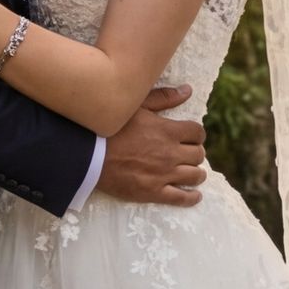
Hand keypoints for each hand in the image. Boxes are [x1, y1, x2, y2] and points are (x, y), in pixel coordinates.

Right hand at [94, 86, 204, 206]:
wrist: (90, 156)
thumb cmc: (111, 127)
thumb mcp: (137, 106)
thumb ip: (163, 98)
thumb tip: (187, 90)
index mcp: (168, 131)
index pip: (197, 133)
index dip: (196, 134)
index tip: (191, 137)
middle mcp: (170, 153)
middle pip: (198, 155)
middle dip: (195, 153)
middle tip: (188, 154)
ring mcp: (163, 174)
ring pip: (194, 176)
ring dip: (197, 173)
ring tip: (193, 172)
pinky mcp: (154, 192)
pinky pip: (181, 198)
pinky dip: (192, 197)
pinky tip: (195, 195)